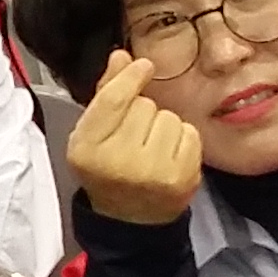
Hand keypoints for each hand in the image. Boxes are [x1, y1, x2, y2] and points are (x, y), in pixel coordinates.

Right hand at [69, 51, 205, 227]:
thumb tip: (122, 56)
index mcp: (88, 149)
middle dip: (141, 113)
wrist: (131, 221)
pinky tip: (168, 156)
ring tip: (151, 149)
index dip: (130, 77)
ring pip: (169, 117)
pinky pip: (189, 133)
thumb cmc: (108, 170)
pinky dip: (182, 140)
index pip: (114, 99)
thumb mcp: (93, 134)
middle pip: (144, 105)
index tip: (142, 66)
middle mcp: (119, 162)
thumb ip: (106, 94)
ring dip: (163, 126)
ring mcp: (154, 172)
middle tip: (133, 138)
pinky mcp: (182, 178)